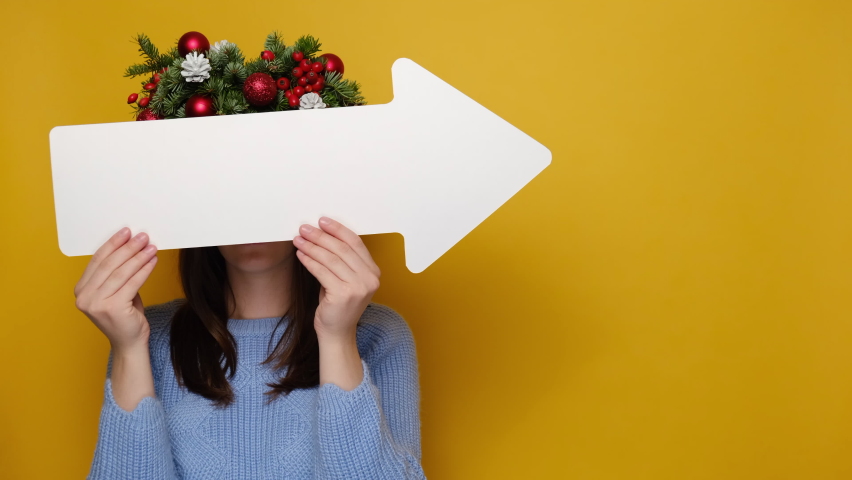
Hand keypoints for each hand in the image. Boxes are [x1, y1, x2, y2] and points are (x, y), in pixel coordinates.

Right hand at [74, 227, 158, 352]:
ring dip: (138, 257)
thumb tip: (131, 244)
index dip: (113, 244)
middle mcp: (84, 297)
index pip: (97, 261)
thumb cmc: (124, 314)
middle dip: (127, 248)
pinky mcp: (112, 308)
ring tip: (151, 247)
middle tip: (142, 236)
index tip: (126, 231)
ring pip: (121, 273)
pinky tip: (153, 261)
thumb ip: (115, 272)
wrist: (129, 341)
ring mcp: (96, 304)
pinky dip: (144, 270)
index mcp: (81, 290)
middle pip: (109, 265)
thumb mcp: (115, 291)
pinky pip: (132, 283)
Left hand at [293, 217, 380, 341]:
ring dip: (312, 247)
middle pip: (342, 249)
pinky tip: (300, 255)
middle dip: (321, 236)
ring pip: (331, 259)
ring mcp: (358, 287)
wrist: (337, 333)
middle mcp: (370, 278)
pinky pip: (322, 271)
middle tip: (305, 229)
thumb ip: (341, 260)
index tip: (322, 221)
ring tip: (299, 240)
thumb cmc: (338, 305)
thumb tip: (321, 234)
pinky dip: (309, 261)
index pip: (356, 243)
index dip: (338, 230)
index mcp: (373, 271)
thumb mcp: (345, 279)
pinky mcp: (343, 295)